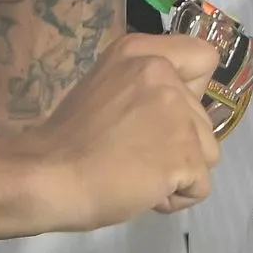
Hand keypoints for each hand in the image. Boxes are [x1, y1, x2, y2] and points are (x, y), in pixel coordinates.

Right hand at [12, 33, 221, 227]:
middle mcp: (163, 74)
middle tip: (132, 156)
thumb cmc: (66, 142)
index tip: (165, 113)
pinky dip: (174, 199)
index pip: (203, 56)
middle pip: (203, 118)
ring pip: (207, 153)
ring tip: (136, 176)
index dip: (192, 90)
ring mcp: (178, 114)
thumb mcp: (105, 90)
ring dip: (178, 172)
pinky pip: (200, 186)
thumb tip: (168, 119)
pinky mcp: (185, 154)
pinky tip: (143, 194)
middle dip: (177, 144)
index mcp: (140, 53)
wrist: (46, 177)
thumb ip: (142, 90)